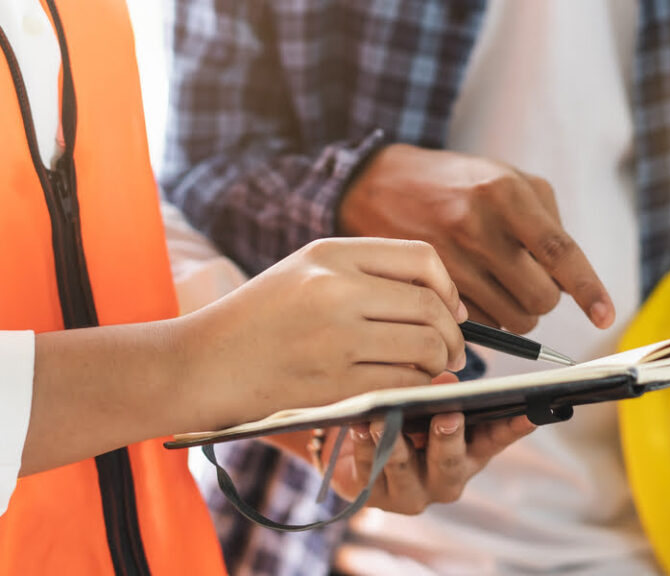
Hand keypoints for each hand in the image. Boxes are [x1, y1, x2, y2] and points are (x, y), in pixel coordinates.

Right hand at [175, 237, 467, 431]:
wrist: (202, 363)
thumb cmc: (258, 318)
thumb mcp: (305, 272)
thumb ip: (367, 274)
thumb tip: (442, 302)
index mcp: (331, 253)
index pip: (421, 257)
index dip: (448, 287)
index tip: (452, 310)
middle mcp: (335, 288)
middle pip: (430, 306)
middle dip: (453, 334)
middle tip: (453, 351)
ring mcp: (334, 337)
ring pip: (424, 347)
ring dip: (440, 363)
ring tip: (435, 370)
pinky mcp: (332, 384)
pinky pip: (403, 383)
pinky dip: (418, 388)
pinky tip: (410, 389)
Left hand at [326, 373, 535, 513]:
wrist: (359, 456)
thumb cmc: (405, 423)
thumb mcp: (429, 405)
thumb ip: (440, 393)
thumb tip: (446, 381)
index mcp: (469, 453)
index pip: (496, 439)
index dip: (513, 427)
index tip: (529, 411)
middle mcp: (446, 479)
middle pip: (451, 463)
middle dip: (449, 438)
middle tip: (447, 415)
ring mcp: (411, 493)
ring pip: (405, 469)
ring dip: (396, 443)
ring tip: (384, 420)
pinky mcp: (375, 497)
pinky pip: (368, 470)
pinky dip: (363, 446)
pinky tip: (359, 427)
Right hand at [339, 144, 614, 331]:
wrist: (381, 185)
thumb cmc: (458, 184)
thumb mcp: (508, 179)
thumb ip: (548, 223)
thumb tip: (570, 283)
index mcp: (505, 192)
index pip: (558, 251)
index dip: (588, 288)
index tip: (606, 317)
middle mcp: (476, 225)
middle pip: (539, 299)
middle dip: (545, 301)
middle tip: (532, 283)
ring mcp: (448, 258)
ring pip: (512, 319)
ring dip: (518, 312)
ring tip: (500, 283)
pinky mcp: (429, 285)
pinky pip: (480, 323)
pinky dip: (487, 315)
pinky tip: (473, 288)